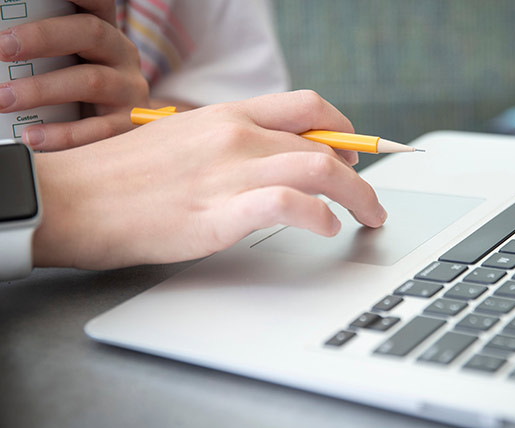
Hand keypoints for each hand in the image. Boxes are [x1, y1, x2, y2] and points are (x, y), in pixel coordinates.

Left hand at [0, 0, 148, 150]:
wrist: (122, 127)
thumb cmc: (81, 88)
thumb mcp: (67, 58)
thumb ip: (44, 46)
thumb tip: (1, 43)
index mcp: (105, 29)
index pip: (94, 1)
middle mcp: (122, 53)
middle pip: (90, 32)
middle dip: (43, 37)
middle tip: (2, 47)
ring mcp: (130, 88)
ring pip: (91, 81)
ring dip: (42, 89)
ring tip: (4, 100)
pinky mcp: (129, 123)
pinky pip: (98, 129)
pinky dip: (63, 134)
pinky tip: (33, 136)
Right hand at [32, 90, 385, 268]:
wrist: (72, 197)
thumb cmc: (123, 175)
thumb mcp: (184, 140)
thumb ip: (230, 144)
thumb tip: (269, 158)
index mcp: (227, 116)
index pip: (307, 107)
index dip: (344, 129)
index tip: (354, 154)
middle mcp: (235, 136)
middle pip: (325, 145)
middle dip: (361, 175)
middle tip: (370, 200)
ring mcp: (229, 173)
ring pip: (319, 170)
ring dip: (358, 196)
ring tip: (369, 217)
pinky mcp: (218, 213)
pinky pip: (287, 205)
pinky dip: (318, 215)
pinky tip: (327, 228)